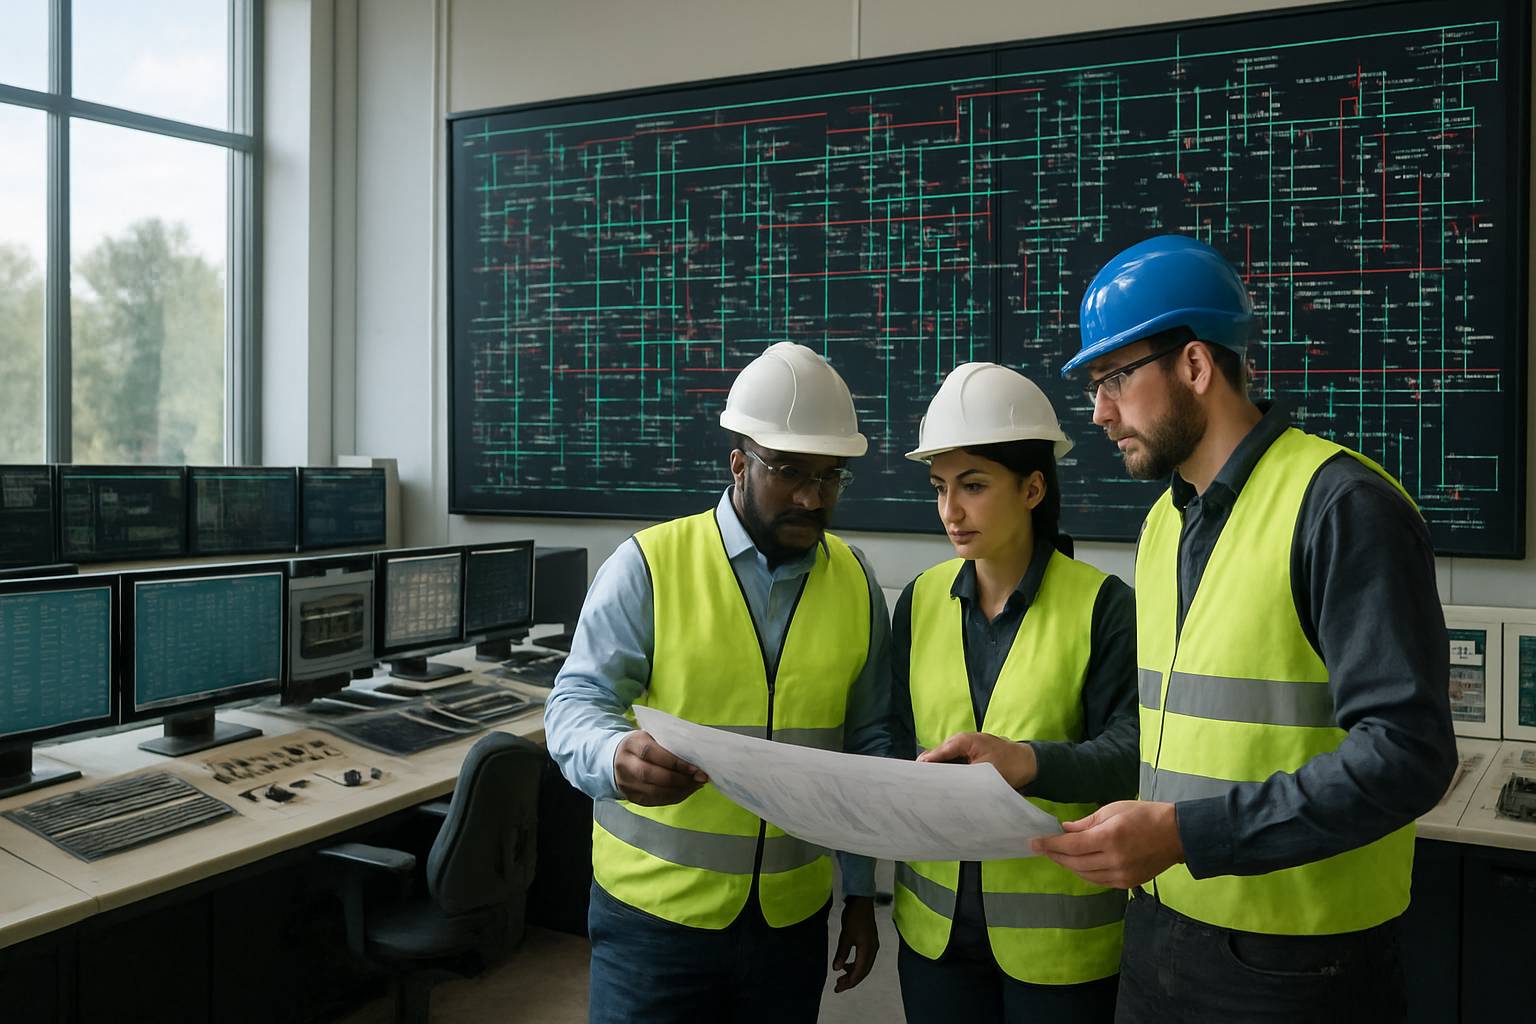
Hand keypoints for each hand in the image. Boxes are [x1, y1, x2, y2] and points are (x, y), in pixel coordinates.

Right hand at [612, 730, 707, 805]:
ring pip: (655, 792)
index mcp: (632, 744)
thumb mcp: (652, 736)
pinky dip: (674, 797)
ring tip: (696, 785)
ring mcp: (626, 783)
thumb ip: (669, 743)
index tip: (696, 768)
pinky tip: (686, 790)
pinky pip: (655, 801)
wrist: (616, 758)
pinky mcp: (631, 797)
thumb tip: (697, 754)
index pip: (653, 753)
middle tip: (700, 779)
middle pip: (652, 775)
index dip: (675, 763)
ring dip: (680, 790)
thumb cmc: (642, 744)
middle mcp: (625, 764)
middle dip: (680, 779)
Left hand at [831, 895, 878, 992]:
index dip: (849, 982)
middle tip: (838, 987)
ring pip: (864, 966)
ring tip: (840, 977)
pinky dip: (855, 965)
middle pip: (863, 971)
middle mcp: (873, 950)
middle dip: (851, 981)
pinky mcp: (870, 942)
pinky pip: (864, 959)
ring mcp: (873, 946)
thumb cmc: (854, 917)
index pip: (859, 972)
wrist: (863, 901)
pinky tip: (846, 965)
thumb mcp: (846, 935)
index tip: (838, 988)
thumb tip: (836, 969)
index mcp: (867, 950)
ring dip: (853, 973)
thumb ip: (842, 953)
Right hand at [918, 732, 1037, 788]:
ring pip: (943, 764)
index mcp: (961, 741)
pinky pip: (953, 766)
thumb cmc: (1009, 765)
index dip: (922, 769)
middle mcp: (959, 743)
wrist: (1031, 764)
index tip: (911, 783)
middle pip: (936, 759)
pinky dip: (949, 776)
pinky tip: (945, 790)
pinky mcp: (969, 759)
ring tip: (929, 793)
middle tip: (918, 792)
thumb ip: (960, 777)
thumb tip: (942, 787)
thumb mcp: (983, 772)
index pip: (933, 755)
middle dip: (928, 773)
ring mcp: (964, 750)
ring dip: (939, 776)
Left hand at [1030, 800, 1183, 888]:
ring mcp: (1122, 874)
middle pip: (1075, 862)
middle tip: (1041, 849)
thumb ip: (1086, 822)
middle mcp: (1114, 860)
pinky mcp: (1128, 883)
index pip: (1071, 845)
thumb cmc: (1144, 815)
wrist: (1177, 834)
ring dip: (1068, 865)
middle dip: (1055, 855)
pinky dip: (1084, 873)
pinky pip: (1098, 881)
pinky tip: (1076, 865)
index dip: (1050, 845)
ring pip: (1084, 875)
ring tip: (1056, 856)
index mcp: (1110, 837)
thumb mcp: (1112, 809)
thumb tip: (1065, 830)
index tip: (1033, 843)